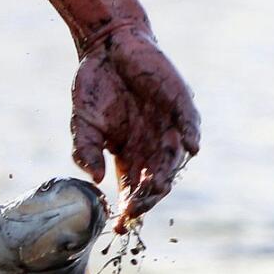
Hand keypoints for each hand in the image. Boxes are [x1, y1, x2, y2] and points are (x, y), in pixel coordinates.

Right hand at [70, 24, 200, 232]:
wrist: (108, 46)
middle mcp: (152, 149)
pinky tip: (190, 148)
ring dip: (167, 174)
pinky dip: (191, 136)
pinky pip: (190, 125)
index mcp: (130, 158)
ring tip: (158, 186)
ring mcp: (169, 129)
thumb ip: (86, 150)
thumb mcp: (83, 124)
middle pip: (156, 183)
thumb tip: (94, 178)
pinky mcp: (181, 105)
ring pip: (174, 160)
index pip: (133, 192)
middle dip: (147, 197)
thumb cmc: (95, 88)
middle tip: (137, 207)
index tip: (119, 227)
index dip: (128, 210)